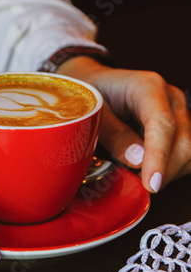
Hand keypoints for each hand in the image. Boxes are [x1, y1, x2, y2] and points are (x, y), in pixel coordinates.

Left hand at [57, 57, 190, 192]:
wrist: (91, 85)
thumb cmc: (90, 95)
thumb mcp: (91, 112)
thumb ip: (113, 133)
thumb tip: (137, 160)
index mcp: (147, 86)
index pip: (162, 123)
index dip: (159, 156)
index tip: (151, 184)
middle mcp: (169, 97)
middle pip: (183, 140)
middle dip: (164, 171)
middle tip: (137, 187)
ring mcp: (178, 112)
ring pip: (189, 150)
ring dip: (168, 171)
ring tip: (138, 176)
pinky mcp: (179, 126)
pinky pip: (185, 154)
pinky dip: (170, 169)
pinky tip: (147, 169)